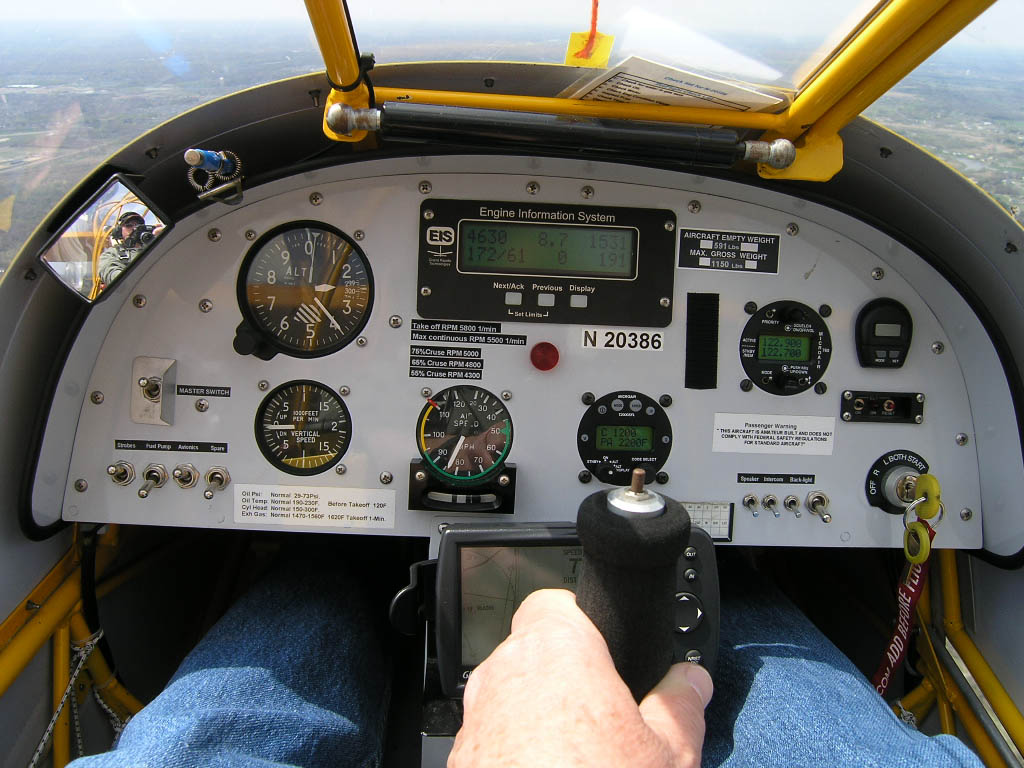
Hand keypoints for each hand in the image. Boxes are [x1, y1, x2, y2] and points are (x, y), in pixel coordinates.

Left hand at [449, 589, 712, 766]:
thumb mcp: (669, 754)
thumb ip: (681, 704)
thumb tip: (691, 681)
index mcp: (556, 649)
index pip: (556, 600)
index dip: (583, 619)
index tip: (607, 647)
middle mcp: (505, 673)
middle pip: (534, 652)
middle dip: (566, 677)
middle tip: (607, 715)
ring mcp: (475, 719)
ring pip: (510, 697)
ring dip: (539, 715)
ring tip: (582, 756)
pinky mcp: (460, 760)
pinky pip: (493, 738)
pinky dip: (516, 751)